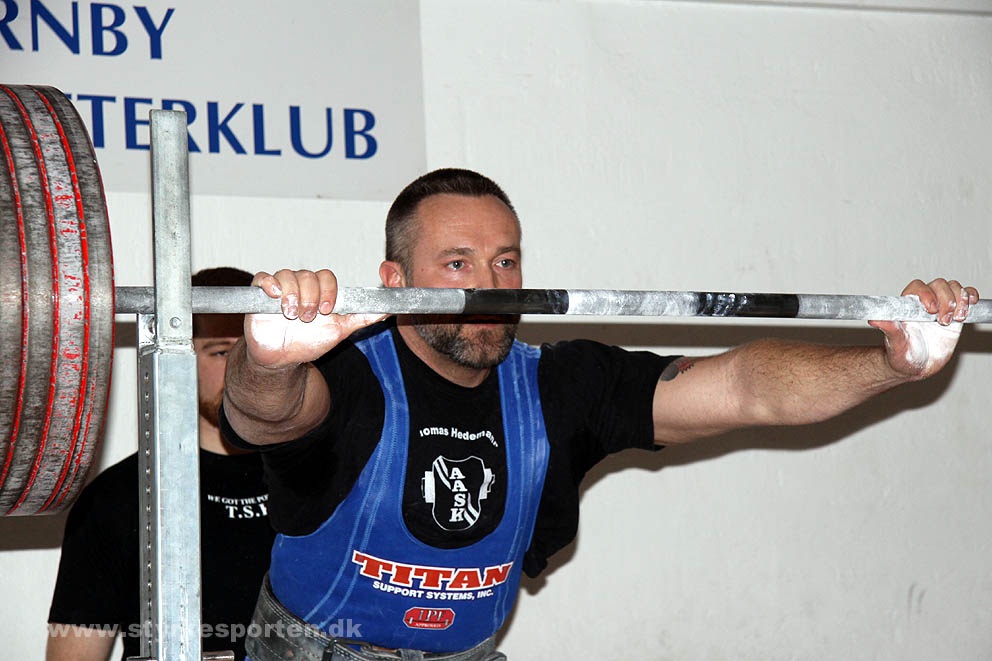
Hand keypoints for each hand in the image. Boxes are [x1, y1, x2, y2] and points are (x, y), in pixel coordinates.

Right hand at [245, 269, 387, 368]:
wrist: (283, 360)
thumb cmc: (310, 342)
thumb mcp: (340, 330)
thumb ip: (363, 318)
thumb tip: (389, 310)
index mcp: (319, 291)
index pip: (326, 277)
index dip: (328, 290)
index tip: (328, 309)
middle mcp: (300, 286)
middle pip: (307, 275)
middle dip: (311, 296)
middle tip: (309, 317)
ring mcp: (280, 289)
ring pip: (287, 275)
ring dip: (292, 294)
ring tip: (292, 315)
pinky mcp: (259, 295)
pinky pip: (262, 278)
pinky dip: (269, 283)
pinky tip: (275, 296)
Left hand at [869, 278, 978, 378]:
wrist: (917, 366)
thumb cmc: (902, 355)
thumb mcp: (896, 345)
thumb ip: (889, 330)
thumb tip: (874, 319)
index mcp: (907, 307)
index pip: (917, 287)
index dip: (926, 294)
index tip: (931, 310)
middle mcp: (924, 303)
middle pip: (939, 285)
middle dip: (946, 300)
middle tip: (943, 321)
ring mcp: (941, 307)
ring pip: (953, 287)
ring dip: (959, 300)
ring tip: (956, 319)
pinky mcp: (955, 313)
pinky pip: (966, 296)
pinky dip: (971, 296)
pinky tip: (970, 307)